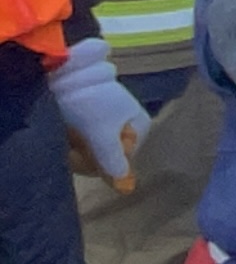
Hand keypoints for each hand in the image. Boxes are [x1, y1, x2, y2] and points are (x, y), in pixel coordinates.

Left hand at [50, 40, 147, 191]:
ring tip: (67, 139)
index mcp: (141, 123)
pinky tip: (66, 133)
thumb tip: (128, 188)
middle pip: (110, 153)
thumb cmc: (91, 105)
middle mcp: (130, 121)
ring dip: (81, 148)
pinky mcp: (96, 114)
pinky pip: (89, 136)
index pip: (125, 157)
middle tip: (73, 151)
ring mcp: (112, 117)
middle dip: (90, 155)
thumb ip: (114, 161)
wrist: (66, 75)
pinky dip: (77, 139)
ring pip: (98, 146)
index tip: (88, 159)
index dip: (106, 162)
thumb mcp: (103, 135)